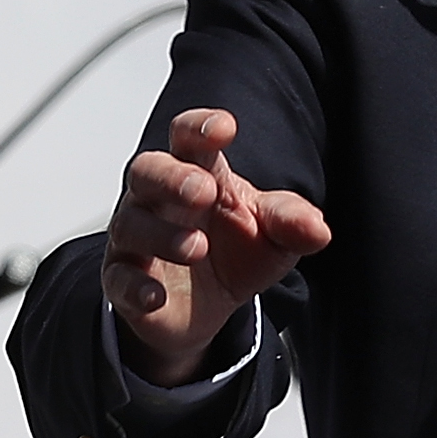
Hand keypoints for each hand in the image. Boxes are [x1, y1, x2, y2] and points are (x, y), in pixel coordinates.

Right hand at [101, 109, 329, 385]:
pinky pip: (118, 279)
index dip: (201, 127)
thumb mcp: (274, 236)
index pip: (189, 137)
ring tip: (197, 248)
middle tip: (202, 191)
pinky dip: (134, 287)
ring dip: (161, 235)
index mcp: (197, 172)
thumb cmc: (236, 251)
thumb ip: (292, 223)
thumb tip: (318, 229)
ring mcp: (135, 239)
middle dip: (171, 177)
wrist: (208, 310)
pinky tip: (154, 296)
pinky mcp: (123, 281)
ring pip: (132, 224)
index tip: (224, 128)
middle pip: (147, 171)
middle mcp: (158, 199)